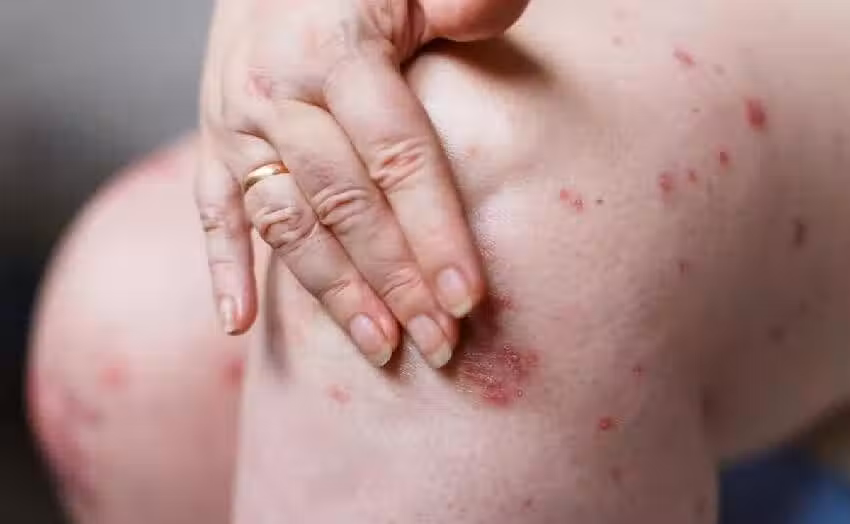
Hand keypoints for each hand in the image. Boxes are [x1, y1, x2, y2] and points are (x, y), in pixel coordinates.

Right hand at [195, 0, 529, 366]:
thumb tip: (496, 15)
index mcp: (336, 51)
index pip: (397, 157)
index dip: (434, 231)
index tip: (466, 298)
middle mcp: (278, 93)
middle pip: (345, 204)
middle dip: (394, 280)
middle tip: (436, 343)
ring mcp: (236, 124)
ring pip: (286, 221)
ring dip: (332, 290)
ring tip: (378, 346)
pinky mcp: (212, 143)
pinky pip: (211, 211)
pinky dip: (222, 267)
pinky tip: (238, 322)